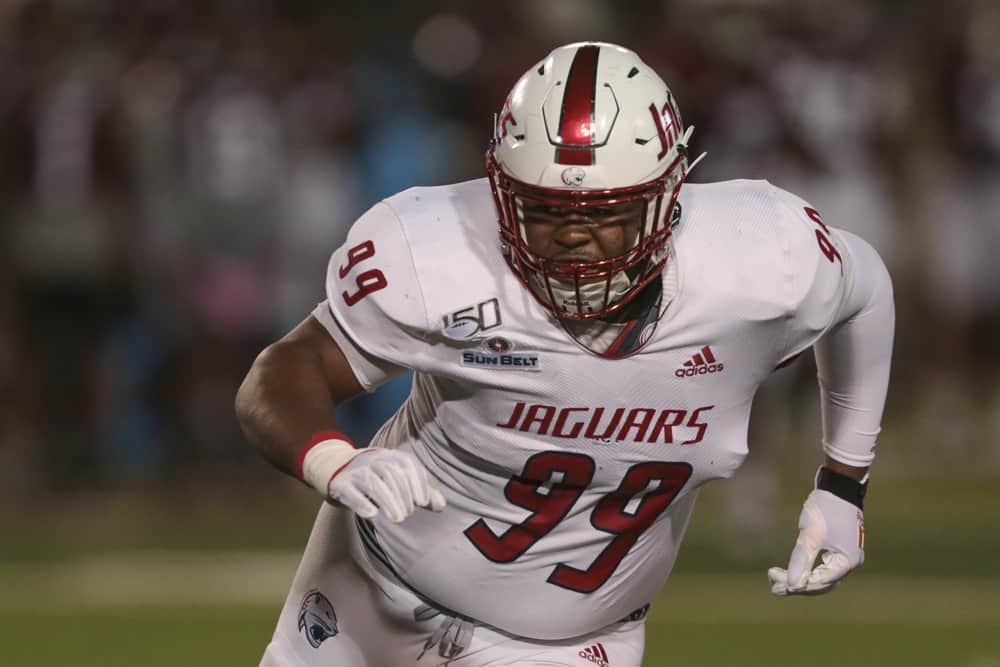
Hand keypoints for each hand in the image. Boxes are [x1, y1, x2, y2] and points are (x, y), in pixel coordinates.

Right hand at [327, 449, 446, 522]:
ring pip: (373, 483)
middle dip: (403, 495)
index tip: (424, 503)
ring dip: (387, 501)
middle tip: (407, 515)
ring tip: (398, 519)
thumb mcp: (400, 480)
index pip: (408, 464)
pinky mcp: (341, 484)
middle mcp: (374, 460)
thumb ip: (421, 492)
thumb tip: (440, 506)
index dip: (418, 482)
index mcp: (392, 456)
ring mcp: (357, 471)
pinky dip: (361, 502)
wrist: (338, 468)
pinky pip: (351, 492)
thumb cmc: (378, 478)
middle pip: (392, 474)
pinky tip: (372, 515)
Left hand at [768, 489, 863, 595]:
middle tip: (773, 585)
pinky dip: (809, 569)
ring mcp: (846, 555)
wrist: (838, 486)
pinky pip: (824, 566)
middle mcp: (850, 562)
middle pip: (821, 583)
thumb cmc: (826, 509)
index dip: (796, 585)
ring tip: (778, 580)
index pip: (818, 583)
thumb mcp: (810, 536)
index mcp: (846, 562)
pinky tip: (795, 569)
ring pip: (822, 576)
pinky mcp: (840, 547)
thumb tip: (791, 585)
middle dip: (797, 584)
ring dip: (802, 578)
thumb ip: (801, 561)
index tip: (775, 584)